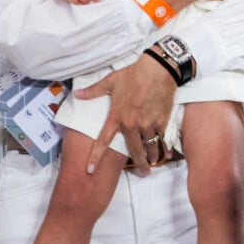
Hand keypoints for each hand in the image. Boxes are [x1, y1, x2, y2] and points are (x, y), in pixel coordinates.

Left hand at [73, 54, 176, 175]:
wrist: (157, 70)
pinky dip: (165, 148)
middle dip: (139, 164)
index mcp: (117, 116)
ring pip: (150, 146)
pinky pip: (163, 139)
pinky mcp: (162, 121)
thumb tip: (77, 94)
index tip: (89, 170)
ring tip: (152, 162)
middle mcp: (132, 124)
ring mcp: (148, 124)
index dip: (95, 156)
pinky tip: (166, 155)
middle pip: (134, 150)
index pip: (103, 140)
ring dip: (152, 156)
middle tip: (143, 173)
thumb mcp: (110, 81)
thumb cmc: (133, 74)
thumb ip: (93, 91)